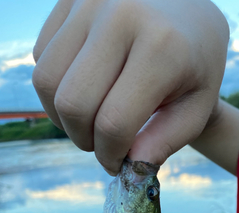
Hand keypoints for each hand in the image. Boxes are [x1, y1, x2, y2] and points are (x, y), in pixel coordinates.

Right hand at [33, 0, 228, 174]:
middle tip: (102, 145)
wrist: (188, 8)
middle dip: (83, 140)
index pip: (114, 123)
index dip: (110, 155)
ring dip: (62, 116)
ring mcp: (89, 2)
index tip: (117, 164)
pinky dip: (56, 87)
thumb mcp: (197, 106)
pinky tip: (85, 89)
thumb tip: (131, 169)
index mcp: (161, 47)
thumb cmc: (195, 63)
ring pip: (45, 81)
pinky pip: (41, 57)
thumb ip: (166, 141)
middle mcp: (120, 17)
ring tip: (89, 122)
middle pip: (72, 104)